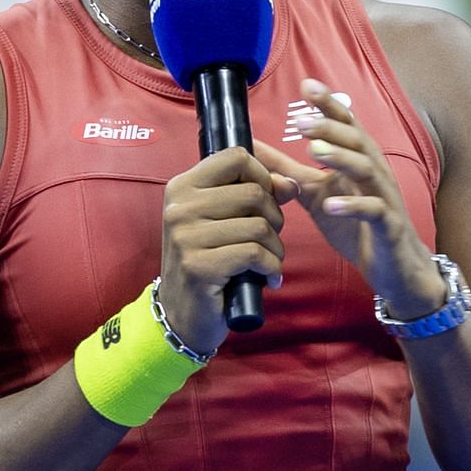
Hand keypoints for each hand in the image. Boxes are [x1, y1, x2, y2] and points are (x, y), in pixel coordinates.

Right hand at [157, 147, 297, 354]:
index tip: (266, 201)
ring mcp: (186, 236)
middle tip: (268, 241)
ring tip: (268, 262)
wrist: (181, 313)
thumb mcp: (225, 222)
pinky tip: (268, 278)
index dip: (263, 176)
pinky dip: (271, 268)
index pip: (236, 157)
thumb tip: (290, 184)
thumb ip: (255, 196)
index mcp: (183, 187)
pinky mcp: (198, 266)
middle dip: (275, 218)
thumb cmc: (209, 262)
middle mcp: (180, 207)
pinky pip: (255, 254)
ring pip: (259, 225)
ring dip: (276, 248)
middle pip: (254, 192)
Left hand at [254, 78, 446, 318]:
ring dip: (342, 158)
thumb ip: (286, 170)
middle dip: (330, 128)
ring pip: (368, 169)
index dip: (328, 105)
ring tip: (315, 153)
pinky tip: (332, 204)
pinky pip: (374, 210)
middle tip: (301, 122)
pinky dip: (354, 205)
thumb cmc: (354, 225)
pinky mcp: (388, 225)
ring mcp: (384, 197)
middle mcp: (374, 172)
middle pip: (357, 141)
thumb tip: (252, 147)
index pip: (345, 125)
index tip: (307, 86)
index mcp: (358, 159)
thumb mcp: (315, 193)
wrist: (391, 265)